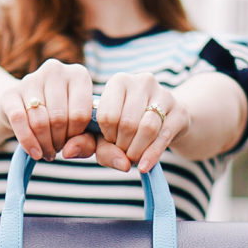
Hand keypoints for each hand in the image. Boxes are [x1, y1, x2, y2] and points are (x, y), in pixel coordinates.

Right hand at [0, 59, 94, 161]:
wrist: (27, 107)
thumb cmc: (63, 119)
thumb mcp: (81, 129)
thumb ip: (86, 142)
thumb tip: (69, 151)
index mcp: (78, 75)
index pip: (80, 114)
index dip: (76, 135)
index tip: (72, 141)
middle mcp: (55, 70)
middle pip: (59, 119)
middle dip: (59, 142)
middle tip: (57, 149)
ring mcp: (31, 79)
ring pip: (40, 122)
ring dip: (44, 144)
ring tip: (47, 151)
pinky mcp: (10, 93)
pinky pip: (19, 121)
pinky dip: (27, 141)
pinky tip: (34, 152)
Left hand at [64, 72, 188, 172]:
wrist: (170, 122)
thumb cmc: (129, 128)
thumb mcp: (104, 135)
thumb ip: (84, 143)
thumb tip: (68, 153)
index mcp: (118, 81)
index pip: (107, 114)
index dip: (106, 136)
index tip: (110, 141)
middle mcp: (141, 81)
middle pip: (126, 123)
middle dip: (122, 146)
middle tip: (123, 153)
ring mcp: (164, 94)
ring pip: (146, 128)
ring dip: (137, 151)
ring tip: (133, 158)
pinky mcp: (180, 112)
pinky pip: (163, 137)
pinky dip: (151, 155)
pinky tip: (144, 167)